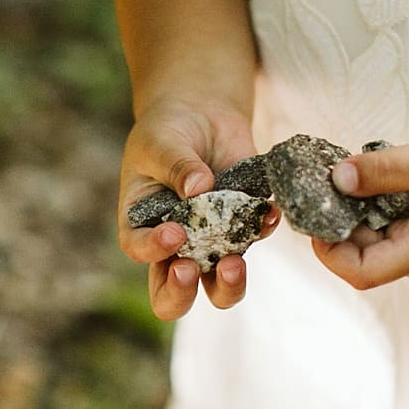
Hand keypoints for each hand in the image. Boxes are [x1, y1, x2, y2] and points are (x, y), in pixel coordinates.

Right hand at [116, 98, 280, 319]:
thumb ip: (176, 164)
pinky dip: (264, 229)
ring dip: (228, 284)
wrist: (201, 115)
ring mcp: (211, 241)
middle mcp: (175, 245)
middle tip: (191, 268)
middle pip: (172, 294)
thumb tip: (199, 186)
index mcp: (141, 225)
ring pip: (218, 286)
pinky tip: (269, 212)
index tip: (173, 232)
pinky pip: (255, 238)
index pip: (139, 250)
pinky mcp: (243, 225)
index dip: (152, 250)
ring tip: (234, 263)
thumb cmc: (166, 131)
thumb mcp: (160, 141)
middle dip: (180, 292)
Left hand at [309, 129, 408, 289]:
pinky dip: (368, 202)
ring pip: (368, 238)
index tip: (316, 212)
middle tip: (321, 181)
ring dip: (351, 209)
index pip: (361, 272)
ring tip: (348, 172)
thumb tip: (336, 178)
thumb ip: (385, 170)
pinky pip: (382, 224)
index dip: (329, 250)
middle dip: (335, 222)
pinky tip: (372, 175)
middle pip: (358, 255)